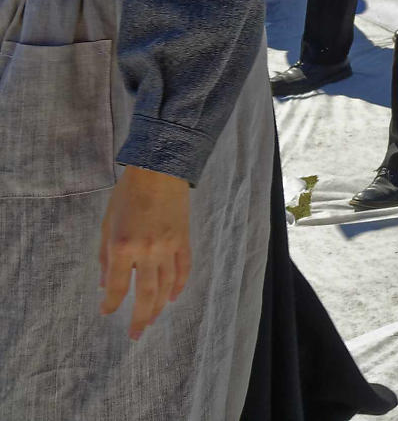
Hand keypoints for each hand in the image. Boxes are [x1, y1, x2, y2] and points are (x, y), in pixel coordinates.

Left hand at [99, 165, 191, 340]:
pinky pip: (184, 268)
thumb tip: (107, 284)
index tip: (106, 312)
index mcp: (123, 247)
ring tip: (152, 320)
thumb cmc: (127, 194)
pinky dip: (179, 285)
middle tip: (135, 334)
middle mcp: (148, 251)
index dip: (111, 304)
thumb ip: (106, 257)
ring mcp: (170, 246)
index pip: (118, 286)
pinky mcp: (184, 240)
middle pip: (146, 293)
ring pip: (167, 285)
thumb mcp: (107, 224)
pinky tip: (172, 297)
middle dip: (140, 317)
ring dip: (159, 306)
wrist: (160, 170)